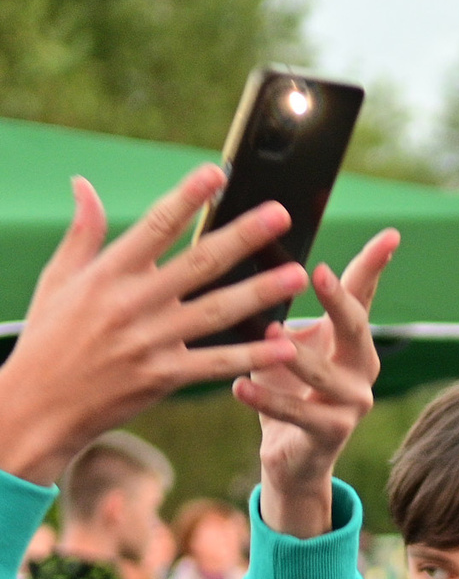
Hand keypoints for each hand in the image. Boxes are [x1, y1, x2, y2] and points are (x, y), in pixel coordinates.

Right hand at [0, 167, 312, 485]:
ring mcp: (151, 341)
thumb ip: (83, 233)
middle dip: (243, 237)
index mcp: (107, 274)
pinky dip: (251, 355)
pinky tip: (285, 345)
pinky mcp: (164, 377)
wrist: (39, 405)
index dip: (188, 198)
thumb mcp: (58, 280)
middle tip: (280, 214)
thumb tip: (83, 184)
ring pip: (217, 311)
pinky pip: (217, 363)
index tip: (218, 173)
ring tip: (299, 276)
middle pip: (199, 263)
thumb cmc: (50, 337)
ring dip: (261, 293)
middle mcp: (132, 304)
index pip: (155, 226)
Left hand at [238, 230, 398, 538]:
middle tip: (317, 274)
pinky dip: (267, 400)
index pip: (365, 295)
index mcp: (351, 340)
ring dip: (298, 356)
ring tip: (270, 335)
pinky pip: (298, 414)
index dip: (376, 265)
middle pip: (356, 328)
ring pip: (327, 376)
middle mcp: (360, 368)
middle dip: (339, 300)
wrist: (291, 455)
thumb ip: (278, 311)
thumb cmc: (285, 387)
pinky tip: (240, 384)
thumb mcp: (283, 343)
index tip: (389, 236)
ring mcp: (351, 403)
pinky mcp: (330, 433)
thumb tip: (247, 256)